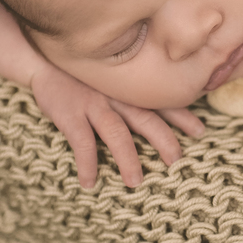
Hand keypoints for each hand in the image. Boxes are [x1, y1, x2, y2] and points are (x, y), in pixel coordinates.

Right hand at [30, 62, 203, 188]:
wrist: (42, 59)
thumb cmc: (81, 74)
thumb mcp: (111, 76)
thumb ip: (131, 90)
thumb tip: (159, 104)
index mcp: (128, 89)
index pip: (160, 102)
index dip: (181, 116)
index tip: (200, 131)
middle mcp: (116, 96)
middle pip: (146, 118)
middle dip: (164, 139)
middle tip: (177, 160)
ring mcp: (93, 105)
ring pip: (117, 133)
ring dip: (127, 158)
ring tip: (135, 182)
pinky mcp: (70, 115)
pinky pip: (81, 142)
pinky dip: (86, 163)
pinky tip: (89, 182)